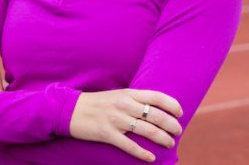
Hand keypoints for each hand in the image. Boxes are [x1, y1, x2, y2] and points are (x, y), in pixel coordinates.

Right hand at [69, 89, 183, 162]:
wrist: (71, 109)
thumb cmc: (97, 103)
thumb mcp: (116, 95)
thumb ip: (134, 100)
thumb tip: (156, 110)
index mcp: (127, 93)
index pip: (156, 97)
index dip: (172, 105)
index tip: (180, 113)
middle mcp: (123, 105)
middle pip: (156, 116)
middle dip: (172, 126)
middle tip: (177, 132)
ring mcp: (115, 120)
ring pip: (147, 131)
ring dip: (163, 139)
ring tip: (169, 143)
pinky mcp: (107, 134)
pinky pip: (130, 146)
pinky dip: (143, 153)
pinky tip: (150, 157)